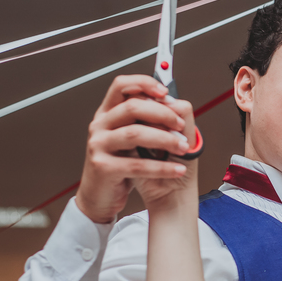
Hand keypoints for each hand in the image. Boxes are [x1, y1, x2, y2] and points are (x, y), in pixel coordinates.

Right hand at [75, 75, 191, 223]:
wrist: (101, 197)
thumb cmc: (120, 165)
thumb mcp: (134, 139)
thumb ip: (149, 120)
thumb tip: (176, 104)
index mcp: (107, 113)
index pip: (121, 86)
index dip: (144, 83)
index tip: (165, 91)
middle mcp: (100, 125)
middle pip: (132, 107)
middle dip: (162, 113)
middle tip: (181, 125)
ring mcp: (99, 145)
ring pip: (135, 134)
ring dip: (165, 139)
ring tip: (183, 147)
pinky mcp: (103, 168)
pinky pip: (137, 164)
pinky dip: (162, 168)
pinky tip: (177, 170)